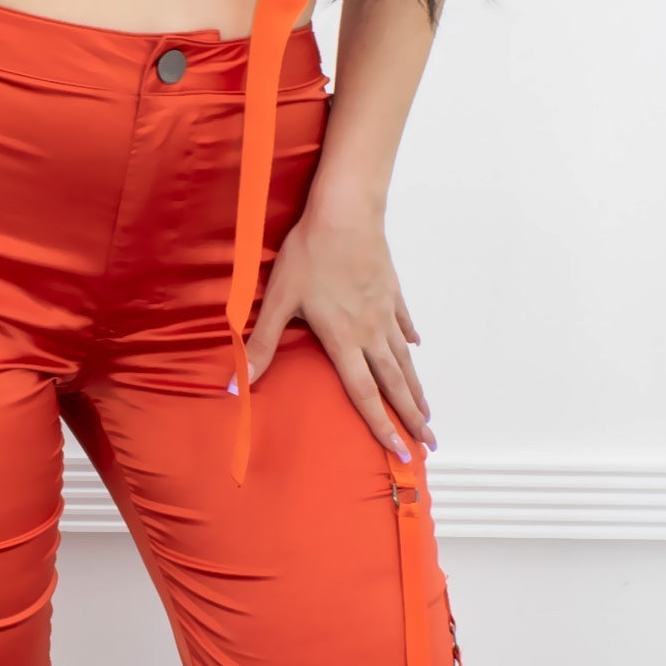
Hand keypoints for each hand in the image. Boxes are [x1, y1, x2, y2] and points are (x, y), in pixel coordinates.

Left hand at [248, 194, 434, 460]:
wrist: (346, 213)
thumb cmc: (310, 254)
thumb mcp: (279, 300)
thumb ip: (261, 344)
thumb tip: (236, 383)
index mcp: (344, 340)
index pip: (365, 394)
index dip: (381, 426)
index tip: (399, 452)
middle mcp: (371, 332)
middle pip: (394, 384)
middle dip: (411, 418)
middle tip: (429, 444)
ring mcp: (385, 311)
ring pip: (404, 359)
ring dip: (416, 388)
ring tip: (428, 411)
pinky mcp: (392, 290)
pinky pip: (403, 322)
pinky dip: (409, 339)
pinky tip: (415, 348)